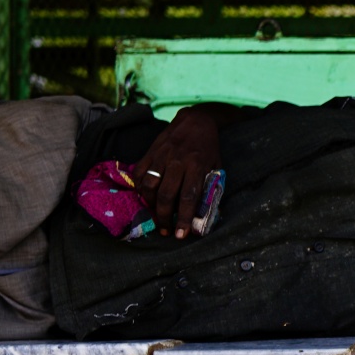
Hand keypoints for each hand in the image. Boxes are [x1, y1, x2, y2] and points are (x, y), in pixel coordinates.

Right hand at [135, 108, 221, 238]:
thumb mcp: (216, 167)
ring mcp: (161, 156)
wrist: (195, 120)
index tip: (182, 234)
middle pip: (166, 195)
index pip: (189, 196)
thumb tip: (204, 215)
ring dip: (150, 205)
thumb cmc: (208, 148)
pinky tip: (146, 197)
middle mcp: (177, 162)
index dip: (184, 217)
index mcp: (197, 166)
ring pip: (149, 186)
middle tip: (166, 231)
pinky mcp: (150, 152)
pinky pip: (139, 174)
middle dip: (164, 217)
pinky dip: (140, 188)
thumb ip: (210, 188)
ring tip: (156, 214)